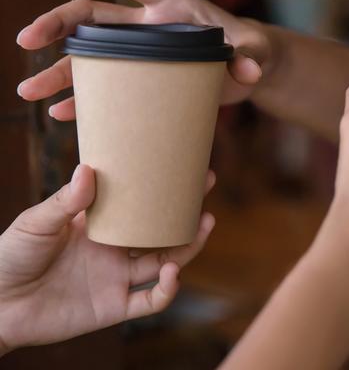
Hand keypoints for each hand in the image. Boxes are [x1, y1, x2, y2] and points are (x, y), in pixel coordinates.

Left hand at [0, 165, 214, 353]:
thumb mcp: (37, 222)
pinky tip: (172, 272)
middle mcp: (115, 250)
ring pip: (166, 261)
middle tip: (205, 185)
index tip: (179, 164)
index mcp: (99, 225)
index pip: (138, 203)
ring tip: (205, 223)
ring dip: (188, 245)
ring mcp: (117, 278)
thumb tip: (88, 169)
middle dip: (186, 210)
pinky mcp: (114, 306)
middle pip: (161, 230)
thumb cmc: (10, 256)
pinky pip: (151, 301)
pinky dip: (167, 289)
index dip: (160, 187)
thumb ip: (66, 201)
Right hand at [16, 0, 269, 119]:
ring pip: (90, 58)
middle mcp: (146, 27)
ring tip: (28, 90)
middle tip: (26, 39)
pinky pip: (107, 89)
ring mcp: (141, 55)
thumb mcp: (255, 49)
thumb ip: (252, 54)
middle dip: (56, 25)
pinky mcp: (145, 82)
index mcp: (169, 6)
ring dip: (58, 72)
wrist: (249, 71)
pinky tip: (62, 112)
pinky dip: (85, 100)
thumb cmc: (252, 51)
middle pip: (92, 18)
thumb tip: (249, 69)